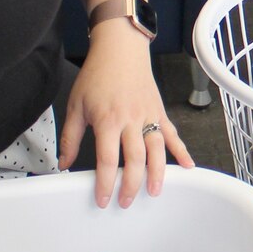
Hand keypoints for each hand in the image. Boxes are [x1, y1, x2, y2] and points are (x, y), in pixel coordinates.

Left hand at [61, 21, 193, 207]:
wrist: (120, 50)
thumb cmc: (98, 75)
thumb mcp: (76, 106)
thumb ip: (70, 137)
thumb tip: (64, 162)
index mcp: (108, 121)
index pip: (107, 159)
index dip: (105, 183)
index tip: (103, 198)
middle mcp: (130, 121)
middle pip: (135, 160)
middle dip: (131, 185)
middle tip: (127, 201)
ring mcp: (148, 116)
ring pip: (157, 150)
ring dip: (158, 173)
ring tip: (155, 191)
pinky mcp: (159, 112)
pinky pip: (172, 134)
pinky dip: (181, 151)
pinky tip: (187, 166)